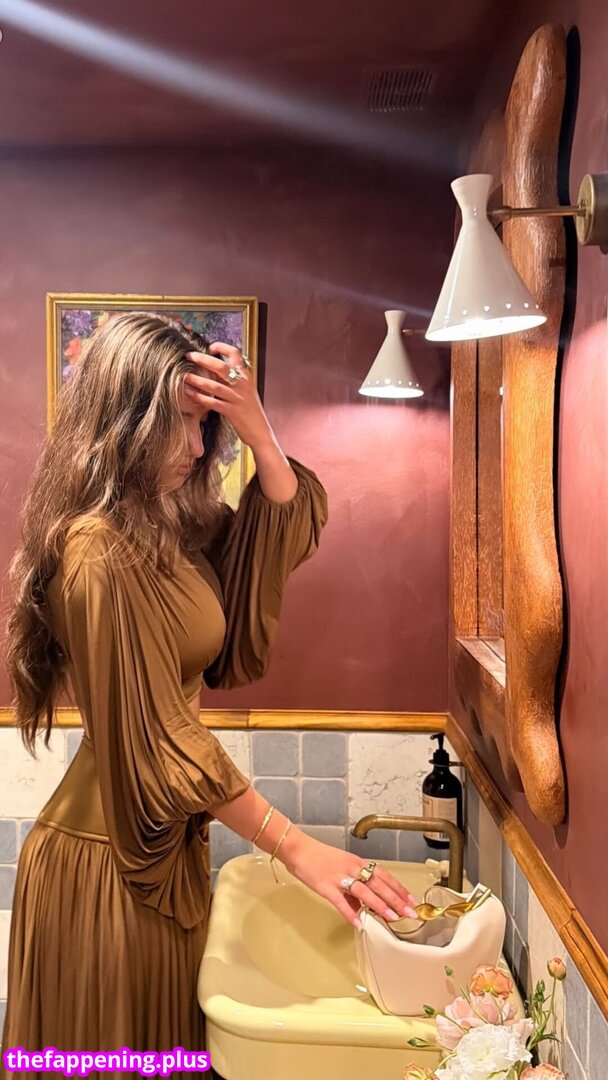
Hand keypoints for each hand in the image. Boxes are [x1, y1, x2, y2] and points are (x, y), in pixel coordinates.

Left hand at [183, 344, 272, 450]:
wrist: (261, 432)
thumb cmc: (251, 412)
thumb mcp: (246, 391)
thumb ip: (233, 380)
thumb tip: (215, 369)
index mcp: (246, 377)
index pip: (236, 354)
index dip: (222, 347)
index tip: (210, 347)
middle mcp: (243, 385)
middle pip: (221, 366)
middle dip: (202, 359)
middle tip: (188, 356)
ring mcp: (238, 398)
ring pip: (214, 385)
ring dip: (197, 380)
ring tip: (183, 376)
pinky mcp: (233, 412)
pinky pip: (213, 402)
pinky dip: (200, 397)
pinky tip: (189, 393)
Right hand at [280, 833, 417, 928]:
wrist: (298, 848)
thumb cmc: (319, 856)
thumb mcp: (342, 866)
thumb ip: (354, 887)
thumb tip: (363, 907)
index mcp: (357, 862)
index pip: (384, 875)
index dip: (399, 888)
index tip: (411, 900)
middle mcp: (351, 868)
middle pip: (379, 884)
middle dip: (396, 899)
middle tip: (410, 912)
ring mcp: (339, 877)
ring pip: (364, 892)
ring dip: (379, 905)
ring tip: (391, 917)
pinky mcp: (326, 886)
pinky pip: (340, 902)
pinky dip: (350, 913)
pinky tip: (358, 923)